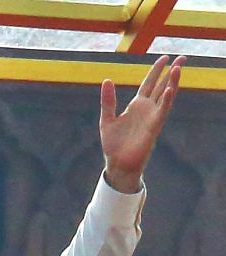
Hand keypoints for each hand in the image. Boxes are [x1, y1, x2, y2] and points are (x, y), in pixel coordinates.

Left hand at [100, 55, 185, 192]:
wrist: (118, 163)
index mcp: (136, 105)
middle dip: (172, 72)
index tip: (165, 58)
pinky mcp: (154, 127)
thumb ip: (108, 100)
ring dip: (173, 82)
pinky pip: (162, 111)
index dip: (156, 71)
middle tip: (183, 57)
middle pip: (162, 86)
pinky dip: (167, 100)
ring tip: (178, 68)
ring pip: (166, 96)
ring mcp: (152, 117)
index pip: (149, 84)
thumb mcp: (107, 118)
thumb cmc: (114, 144)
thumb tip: (107, 80)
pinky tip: (171, 89)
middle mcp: (147, 109)